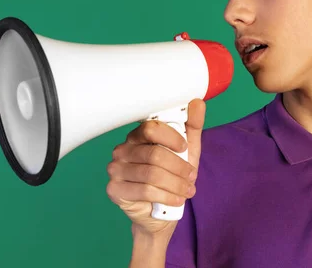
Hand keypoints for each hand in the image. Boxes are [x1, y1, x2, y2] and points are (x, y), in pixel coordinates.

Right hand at [106, 98, 205, 235]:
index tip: (184, 148)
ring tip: (188, 190)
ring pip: (151, 174)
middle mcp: (123, 149)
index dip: (171, 137)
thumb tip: (197, 102)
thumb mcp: (188, 149)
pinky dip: (166, 196)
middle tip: (192, 176)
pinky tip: (177, 200)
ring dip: (176, 184)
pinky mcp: (115, 189)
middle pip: (154, 154)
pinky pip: (144, 191)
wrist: (161, 210)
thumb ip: (192, 125)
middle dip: (179, 167)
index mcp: (138, 135)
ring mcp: (116, 169)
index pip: (150, 127)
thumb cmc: (172, 174)